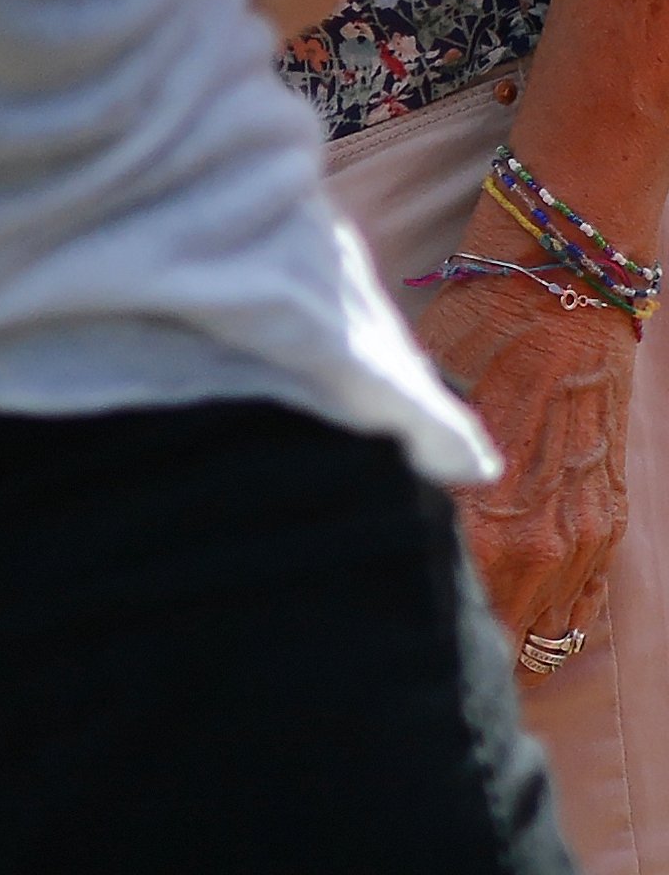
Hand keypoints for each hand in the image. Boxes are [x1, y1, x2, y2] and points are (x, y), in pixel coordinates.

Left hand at [413, 258, 636, 682]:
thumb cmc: (472, 339)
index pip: (444, 596)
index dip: (408, 613)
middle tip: (414, 650)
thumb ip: (397, 463)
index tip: (375, 631)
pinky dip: (556, 622)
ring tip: (470, 656)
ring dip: (511, 641)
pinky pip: (584, 602)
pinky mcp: (608, 523)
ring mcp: (581, 534)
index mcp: (482, 515)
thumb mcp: (414, 403)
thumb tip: (347, 495)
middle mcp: (538, 538)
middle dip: (461, 637)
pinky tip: (527, 634)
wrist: (561, 299)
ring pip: (544, 625)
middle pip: (496, 625)